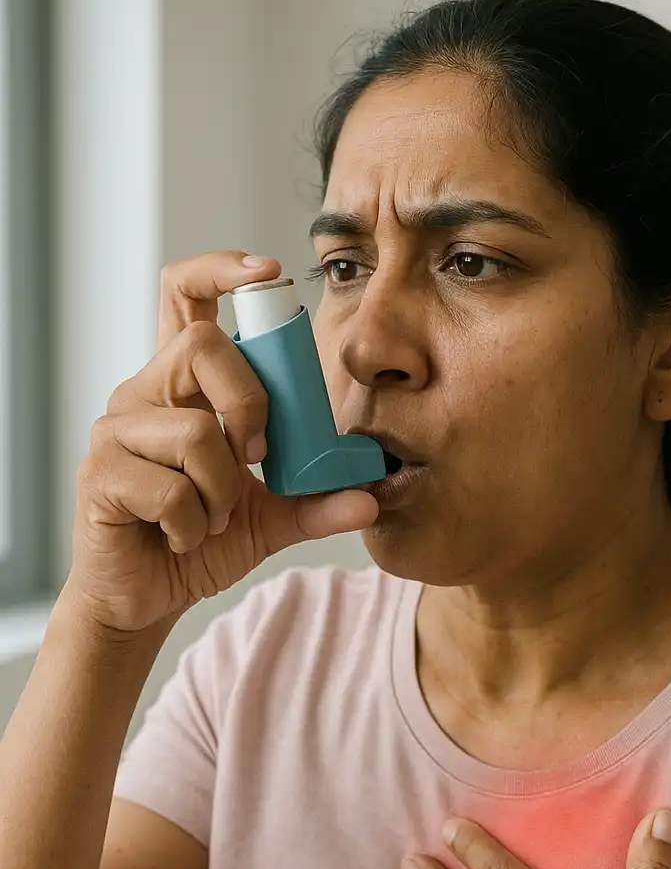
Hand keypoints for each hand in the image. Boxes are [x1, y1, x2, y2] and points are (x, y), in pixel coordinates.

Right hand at [65, 251, 378, 635]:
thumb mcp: (270, 519)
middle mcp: (143, 395)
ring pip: (194, 432)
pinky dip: (194, 524)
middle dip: (250, 407)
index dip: (221, 269)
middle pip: (203, 349)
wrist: (147, 599)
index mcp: (181, 387)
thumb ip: (317, 502)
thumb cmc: (196, 543)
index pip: (184, 295)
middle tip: (257, 460)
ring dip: (224, 491)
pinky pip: (170, 489)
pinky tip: (182, 537)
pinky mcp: (100, 475)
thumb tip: (371, 495)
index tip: (267, 272)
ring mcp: (116, 431)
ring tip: (213, 519)